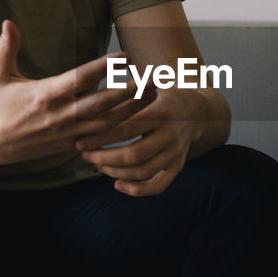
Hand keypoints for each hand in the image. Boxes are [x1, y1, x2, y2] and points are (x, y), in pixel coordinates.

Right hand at [0, 20, 142, 166]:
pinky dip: (123, 129)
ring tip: (154, 94)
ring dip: (133, 109)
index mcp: (43, 95)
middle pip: (100, 103)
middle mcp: (58, 115)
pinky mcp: (72, 144)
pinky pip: (102, 137)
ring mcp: (67, 132)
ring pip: (107, 123)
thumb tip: (7, 21)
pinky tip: (142, 118)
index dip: (103, 67)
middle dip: (129, 91)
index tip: (125, 55)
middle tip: (152, 77)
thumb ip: (7, 48)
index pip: (79, 79)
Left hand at [76, 87, 205, 196]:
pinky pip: (159, 186)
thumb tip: (91, 99)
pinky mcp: (178, 166)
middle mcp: (172, 134)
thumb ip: (124, 92)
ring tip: (97, 164)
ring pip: (143, 171)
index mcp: (162, 112)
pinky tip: (117, 185)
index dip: (101, 137)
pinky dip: (137, 190)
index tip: (81, 140)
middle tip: (85, 154)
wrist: (196, 110)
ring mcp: (177, 152)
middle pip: (134, 154)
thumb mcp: (147, 86)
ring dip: (114, 172)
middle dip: (104, 157)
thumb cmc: (161, 96)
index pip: (127, 128)